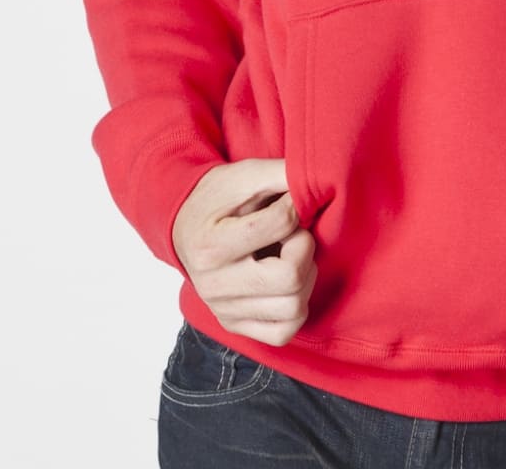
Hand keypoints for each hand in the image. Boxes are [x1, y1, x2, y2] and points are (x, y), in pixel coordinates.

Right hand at [172, 158, 317, 346]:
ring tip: (289, 256)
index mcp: (212, 245)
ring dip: (305, 277)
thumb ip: (282, 174)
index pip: (281, 225)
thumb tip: (321, 182)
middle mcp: (213, 285)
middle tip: (294, 234)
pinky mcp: (234, 325)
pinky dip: (296, 307)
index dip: (296, 206)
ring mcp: (223, 310)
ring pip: (294, 308)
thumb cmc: (218, 198)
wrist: (184, 225)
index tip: (288, 201)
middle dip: (304, 248)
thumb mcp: (245, 174)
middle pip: (291, 278)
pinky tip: (287, 282)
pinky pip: (284, 332)